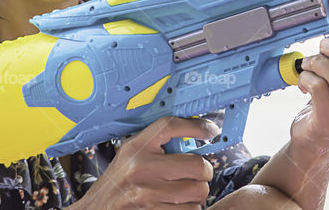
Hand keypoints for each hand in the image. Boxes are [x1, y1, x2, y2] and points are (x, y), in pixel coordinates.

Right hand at [75, 116, 217, 209]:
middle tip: (195, 173)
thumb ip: (157, 145)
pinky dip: (188, 209)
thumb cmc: (118, 182)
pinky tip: (174, 205)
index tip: (210, 130)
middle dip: (203, 171)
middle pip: (198, 166)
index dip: (196, 126)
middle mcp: (141, 168)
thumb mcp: (131, 154)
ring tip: (181, 191)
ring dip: (196, 194)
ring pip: (198, 192)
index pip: (171, 126)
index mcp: (136, 146)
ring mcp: (146, 195)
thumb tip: (196, 137)